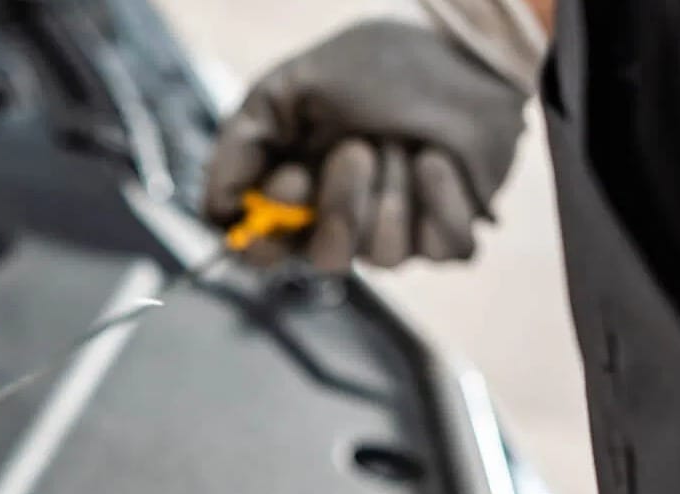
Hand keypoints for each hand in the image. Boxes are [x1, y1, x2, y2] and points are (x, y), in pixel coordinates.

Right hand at [202, 18, 529, 270]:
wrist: (460, 46)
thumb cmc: (374, 63)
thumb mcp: (288, 88)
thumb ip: (241, 144)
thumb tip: (219, 208)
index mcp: (294, 194)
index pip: (260, 253)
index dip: (270, 236)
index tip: (291, 183)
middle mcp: (338, 220)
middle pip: (325, 260)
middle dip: (343, 205)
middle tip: (358, 148)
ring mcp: (393, 231)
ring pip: (383, 256)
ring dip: (396, 190)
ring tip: (407, 140)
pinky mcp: (446, 232)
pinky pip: (442, 248)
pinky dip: (442, 199)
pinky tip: (440, 159)